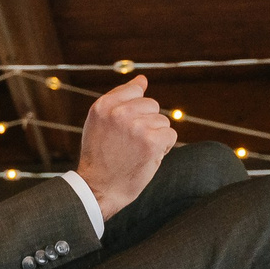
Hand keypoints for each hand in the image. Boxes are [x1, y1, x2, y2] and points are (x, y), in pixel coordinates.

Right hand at [76, 76, 178, 217]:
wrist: (99, 189)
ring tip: (136, 152)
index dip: (135, 110)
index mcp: (103, 105)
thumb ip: (120, 99)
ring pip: (162, 121)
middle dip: (147, 123)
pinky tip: (147, 157)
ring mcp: (135, 126)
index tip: (123, 129)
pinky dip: (164, 148)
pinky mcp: (151, 142)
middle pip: (152, 105)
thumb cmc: (101, 157)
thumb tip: (143, 79)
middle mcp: (118, 113)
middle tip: (130, 144)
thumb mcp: (101, 123)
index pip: (135, 90)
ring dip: (155, 137)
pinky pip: (170, 135)